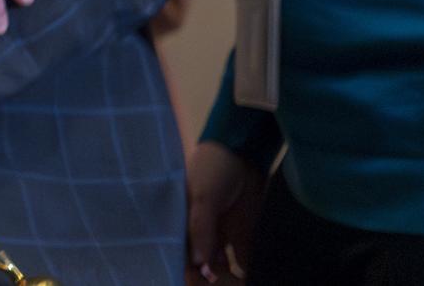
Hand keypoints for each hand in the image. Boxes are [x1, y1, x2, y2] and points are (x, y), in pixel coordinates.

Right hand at [185, 140, 262, 280]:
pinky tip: (247, 277)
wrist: (245, 152)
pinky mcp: (241, 233)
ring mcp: (219, 232)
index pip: (177, 250)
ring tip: (230, 285)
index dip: (182, 266)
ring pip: (220, 263)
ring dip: (225, 276)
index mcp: (180, 219)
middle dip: (205, 275)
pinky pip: (242, 257)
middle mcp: (197, 229)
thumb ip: (200, 231)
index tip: (190, 281)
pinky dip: (244, 269)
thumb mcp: (203, 198)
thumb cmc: (213, 169)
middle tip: (212, 285)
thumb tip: (199, 267)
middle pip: (198, 260)